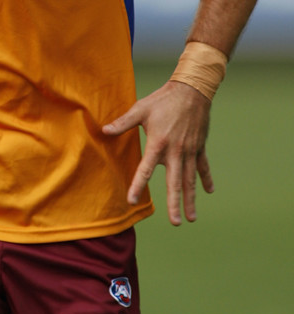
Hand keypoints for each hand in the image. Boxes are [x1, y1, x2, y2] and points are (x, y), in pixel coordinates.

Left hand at [102, 81, 213, 224]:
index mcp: (158, 143)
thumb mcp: (140, 109)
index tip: (133, 200)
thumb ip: (123, 122)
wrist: (192, 90)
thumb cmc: (163, 99)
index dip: (138, 185)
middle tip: (174, 222)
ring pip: (190, 180)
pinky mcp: (199, 147)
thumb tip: (104, 130)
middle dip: (174, 203)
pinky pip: (203, 167)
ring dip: (190, 199)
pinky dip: (206, 179)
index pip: (146, 169)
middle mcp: (176, 151)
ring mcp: (189, 151)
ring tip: (191, 218)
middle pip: (174, 182)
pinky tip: (209, 192)